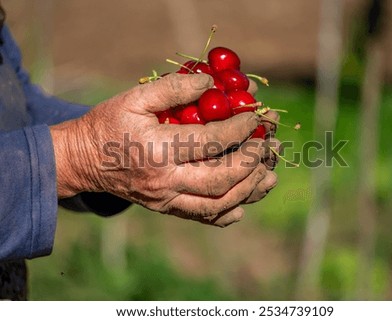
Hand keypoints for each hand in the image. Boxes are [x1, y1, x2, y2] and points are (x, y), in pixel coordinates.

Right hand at [50, 73, 277, 226]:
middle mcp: (165, 181)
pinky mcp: (166, 208)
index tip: (256, 116)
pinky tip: (243, 204)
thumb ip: (172, 89)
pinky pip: (202, 217)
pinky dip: (227, 213)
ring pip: (217, 204)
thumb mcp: (134, 98)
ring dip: (248, 190)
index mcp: (158, 150)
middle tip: (268, 146)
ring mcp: (166, 200)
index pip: (211, 142)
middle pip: (221, 179)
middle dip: (251, 162)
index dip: (240, 128)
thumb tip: (210, 83)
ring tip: (268, 176)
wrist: (84, 160)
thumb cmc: (109, 124)